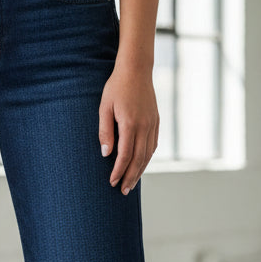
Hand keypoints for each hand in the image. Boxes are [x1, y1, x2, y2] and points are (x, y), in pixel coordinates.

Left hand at [98, 60, 158, 193]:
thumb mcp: (104, 108)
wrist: (136, 70)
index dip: (118, 171)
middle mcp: (144, 127)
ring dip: (140, 171)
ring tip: (132, 183)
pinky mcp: (156, 122)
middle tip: (123, 191)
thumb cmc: (116, 88)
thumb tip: (106, 154)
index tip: (111, 182)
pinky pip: (153, 145)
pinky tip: (141, 164)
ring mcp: (153, 125)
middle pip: (138, 160)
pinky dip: (147, 158)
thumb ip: (105, 132)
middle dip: (130, 177)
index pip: (125, 156)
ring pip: (148, 155)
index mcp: (130, 124)